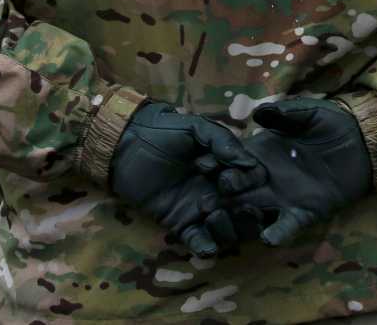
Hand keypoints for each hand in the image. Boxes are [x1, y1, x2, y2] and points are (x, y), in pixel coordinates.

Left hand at [110, 102, 264, 258]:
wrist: (126, 145)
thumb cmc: (163, 131)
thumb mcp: (196, 128)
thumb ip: (222, 141)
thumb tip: (250, 163)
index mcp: (226, 167)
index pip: (251, 181)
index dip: (248, 183)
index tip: (230, 179)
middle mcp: (218, 191)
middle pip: (244, 210)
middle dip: (245, 213)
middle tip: (229, 204)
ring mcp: (199, 210)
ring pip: (225, 229)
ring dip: (225, 229)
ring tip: (211, 214)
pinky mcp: (180, 224)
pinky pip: (198, 240)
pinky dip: (205, 247)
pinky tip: (206, 246)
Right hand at [219, 98, 371, 246]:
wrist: (363, 143)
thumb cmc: (333, 122)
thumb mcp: (308, 113)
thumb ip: (284, 114)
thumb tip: (257, 113)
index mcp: (261, 153)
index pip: (233, 161)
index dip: (217, 163)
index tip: (199, 165)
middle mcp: (266, 178)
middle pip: (237, 190)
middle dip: (221, 196)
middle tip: (204, 202)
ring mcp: (283, 198)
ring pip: (254, 212)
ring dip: (242, 219)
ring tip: (230, 224)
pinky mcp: (304, 213)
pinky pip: (286, 226)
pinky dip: (277, 233)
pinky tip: (269, 238)